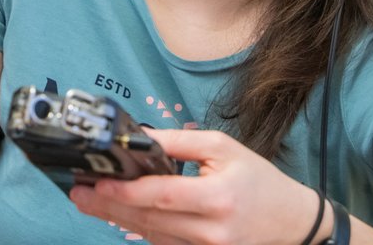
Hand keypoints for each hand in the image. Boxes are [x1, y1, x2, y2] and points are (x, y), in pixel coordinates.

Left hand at [69, 128, 325, 244]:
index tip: (98, 180)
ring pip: (153, 236)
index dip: (127, 190)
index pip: (163, 195)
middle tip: (79, 193)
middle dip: (110, 205)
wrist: (293, 223)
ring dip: (118, 219)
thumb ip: (179, 143)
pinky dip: (140, 230)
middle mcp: (212, 231)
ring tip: (90, 202)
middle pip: (151, 219)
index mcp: (218, 197)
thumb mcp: (223, 148)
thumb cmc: (258, 180)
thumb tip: (140, 137)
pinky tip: (119, 217)